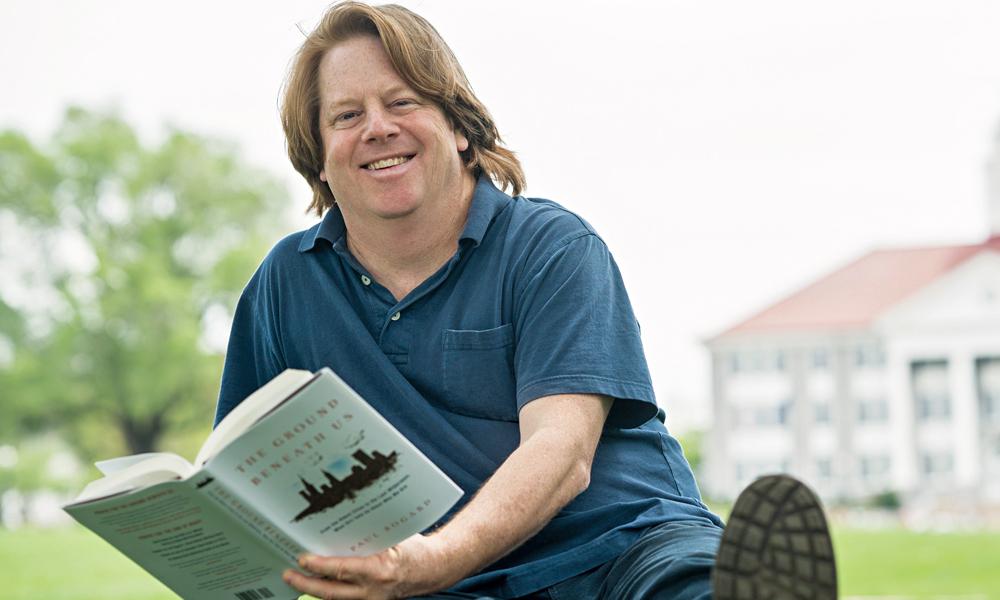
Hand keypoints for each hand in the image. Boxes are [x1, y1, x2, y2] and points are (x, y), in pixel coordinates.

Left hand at [283, 534, 455, 599]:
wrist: (433, 569)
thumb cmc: (414, 549)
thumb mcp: (393, 536)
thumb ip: (368, 536)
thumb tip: (340, 525)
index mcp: (379, 570)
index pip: (340, 570)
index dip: (318, 566)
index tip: (302, 559)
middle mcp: (373, 591)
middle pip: (331, 592)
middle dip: (305, 584)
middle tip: (288, 575)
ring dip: (314, 591)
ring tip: (296, 580)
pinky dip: (330, 593)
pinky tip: (318, 584)